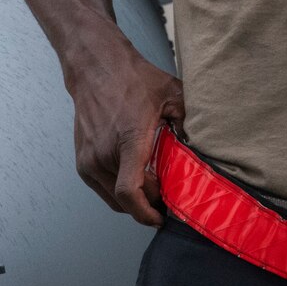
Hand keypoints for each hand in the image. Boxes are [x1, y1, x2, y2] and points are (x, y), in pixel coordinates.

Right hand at [67, 41, 184, 225]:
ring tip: (153, 187)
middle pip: (128, 199)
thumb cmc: (132, 79)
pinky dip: (119, 191)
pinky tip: (136, 177)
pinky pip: (103, 189)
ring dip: (134, 198)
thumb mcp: (172, 95)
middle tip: (168, 199)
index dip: (147, 212)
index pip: (130, 192)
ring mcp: (89, 160)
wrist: (96, 67)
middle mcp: (104, 154)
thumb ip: (189, 121)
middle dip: (150, 204)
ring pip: (114, 198)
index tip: (162, 217)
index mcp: (128, 140)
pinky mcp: (82, 161)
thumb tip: (204, 146)